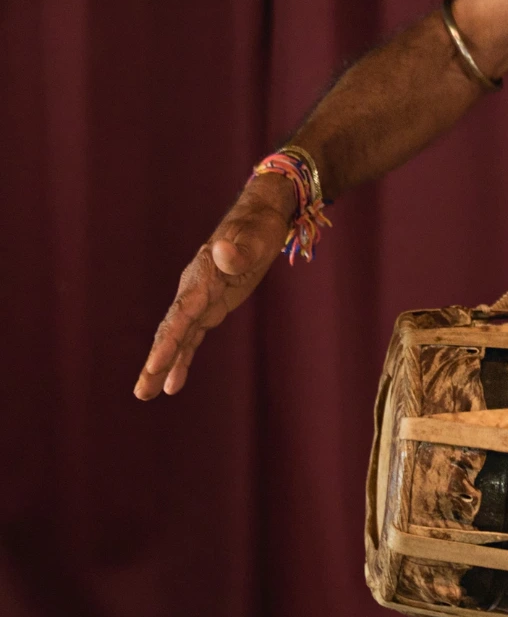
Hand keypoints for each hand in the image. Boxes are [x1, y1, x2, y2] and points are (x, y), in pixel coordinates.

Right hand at [134, 174, 294, 398]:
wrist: (255, 222)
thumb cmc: (256, 229)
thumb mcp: (254, 239)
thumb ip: (238, 251)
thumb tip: (222, 251)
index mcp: (201, 278)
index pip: (181, 314)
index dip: (168, 341)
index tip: (155, 364)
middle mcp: (193, 292)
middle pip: (170, 331)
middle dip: (156, 361)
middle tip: (141, 391)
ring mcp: (199, 301)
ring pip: (177, 338)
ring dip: (162, 366)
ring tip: (145, 394)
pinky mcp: (209, 308)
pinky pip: (192, 338)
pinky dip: (183, 359)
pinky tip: (173, 383)